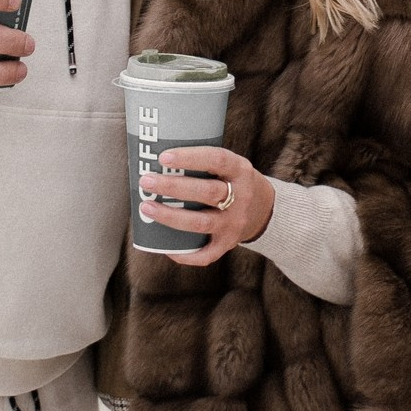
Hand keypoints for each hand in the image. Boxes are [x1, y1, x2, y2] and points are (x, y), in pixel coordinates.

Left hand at [139, 146, 273, 266]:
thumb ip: (203, 162)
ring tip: (146, 207)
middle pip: (205, 192)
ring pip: (200, 222)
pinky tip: (164, 248)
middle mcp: (241, 197)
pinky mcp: (228, 243)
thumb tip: (157, 157)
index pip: (217, 160)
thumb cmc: (233, 182)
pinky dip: (184, 254)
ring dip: (170, 216)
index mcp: (241, 171)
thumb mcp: (230, 165)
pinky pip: (205, 253)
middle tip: (146, 181)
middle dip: (172, 186)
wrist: (264, 210)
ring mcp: (234, 223)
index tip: (163, 157)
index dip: (190, 158)